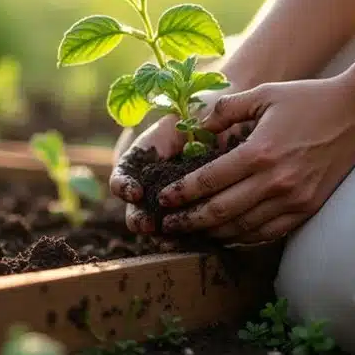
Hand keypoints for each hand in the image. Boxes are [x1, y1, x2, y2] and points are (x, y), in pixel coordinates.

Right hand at [109, 88, 253, 233]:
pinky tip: (190, 243)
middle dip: (138, 218)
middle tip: (146, 225)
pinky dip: (186, 238)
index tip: (135, 191)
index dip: (123, 186)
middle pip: (136, 207)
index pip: (123, 176)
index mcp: (142, 159)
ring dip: (160, 234)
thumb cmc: (202, 111)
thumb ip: (165, 134)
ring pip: (159, 224)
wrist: (231, 117)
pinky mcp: (196, 210)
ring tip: (166, 240)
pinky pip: (186, 229)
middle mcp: (153, 182)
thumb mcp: (181, 117)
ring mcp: (173, 199)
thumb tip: (146, 147)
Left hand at [157, 78, 354, 243]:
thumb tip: (192, 125)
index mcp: (259, 152)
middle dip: (189, 221)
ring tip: (191, 233)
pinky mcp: (307, 209)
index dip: (182, 193)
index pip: (209, 181)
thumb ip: (224, 109)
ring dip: (212, 233)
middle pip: (220, 211)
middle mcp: (275, 181)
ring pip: (243, 228)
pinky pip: (269, 233)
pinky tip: (226, 236)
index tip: (163, 200)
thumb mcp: (263, 94)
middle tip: (167, 225)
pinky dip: (243, 238)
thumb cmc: (307, 99)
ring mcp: (293, 199)